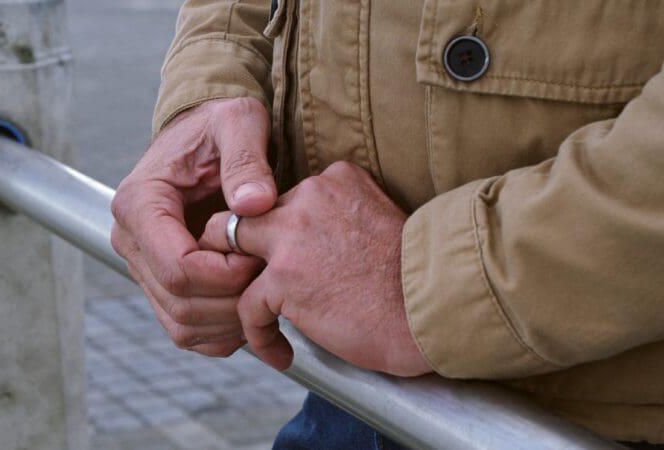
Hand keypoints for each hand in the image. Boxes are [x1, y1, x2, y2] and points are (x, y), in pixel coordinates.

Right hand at [111, 98, 275, 355]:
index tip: (261, 257)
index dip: (226, 274)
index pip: (177, 266)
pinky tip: (252, 304)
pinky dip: (223, 332)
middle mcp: (132, 240)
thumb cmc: (219, 125)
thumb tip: (253, 204)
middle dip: (234, 300)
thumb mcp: (238, 121)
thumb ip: (246, 158)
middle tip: (271, 274)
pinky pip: (188, 331)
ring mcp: (143, 267)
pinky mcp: (160, 286)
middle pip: (180, 303)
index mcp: (140, 203)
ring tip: (265, 289)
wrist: (205, 136)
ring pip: (183, 325)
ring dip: (231, 321)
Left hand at [199, 161, 432, 376]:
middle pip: (246, 215)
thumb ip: (340, 218)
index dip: (277, 232)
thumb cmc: (415, 279)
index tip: (287, 262)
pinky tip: (280, 352)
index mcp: (335, 179)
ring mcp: (291, 237)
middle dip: (239, 249)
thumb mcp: (378, 220)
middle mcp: (308, 198)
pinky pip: (246, 306)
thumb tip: (313, 246)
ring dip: (233, 287)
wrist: (434, 308)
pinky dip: (258, 334)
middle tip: (244, 282)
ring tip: (253, 318)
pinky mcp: (283, 280)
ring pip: (229, 252)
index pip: (282, 197)